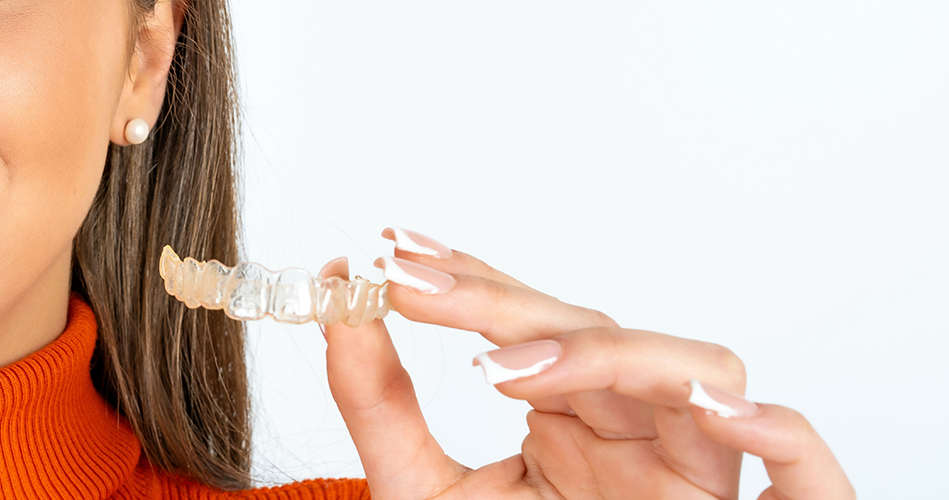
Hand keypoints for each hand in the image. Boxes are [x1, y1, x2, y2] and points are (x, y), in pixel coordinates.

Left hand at [322, 228, 851, 499]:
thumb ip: (379, 399)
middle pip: (601, 334)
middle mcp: (639, 434)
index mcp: (573, 423)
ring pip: (699, 372)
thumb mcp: (421, 487)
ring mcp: (697, 471)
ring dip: (606, 355)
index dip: (470, 278)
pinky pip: (804, 467)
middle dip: (502, 302)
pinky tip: (714, 410)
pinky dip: (778, 431)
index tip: (392, 251)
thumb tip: (339, 299)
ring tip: (500, 368)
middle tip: (413, 284)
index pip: (532, 325)